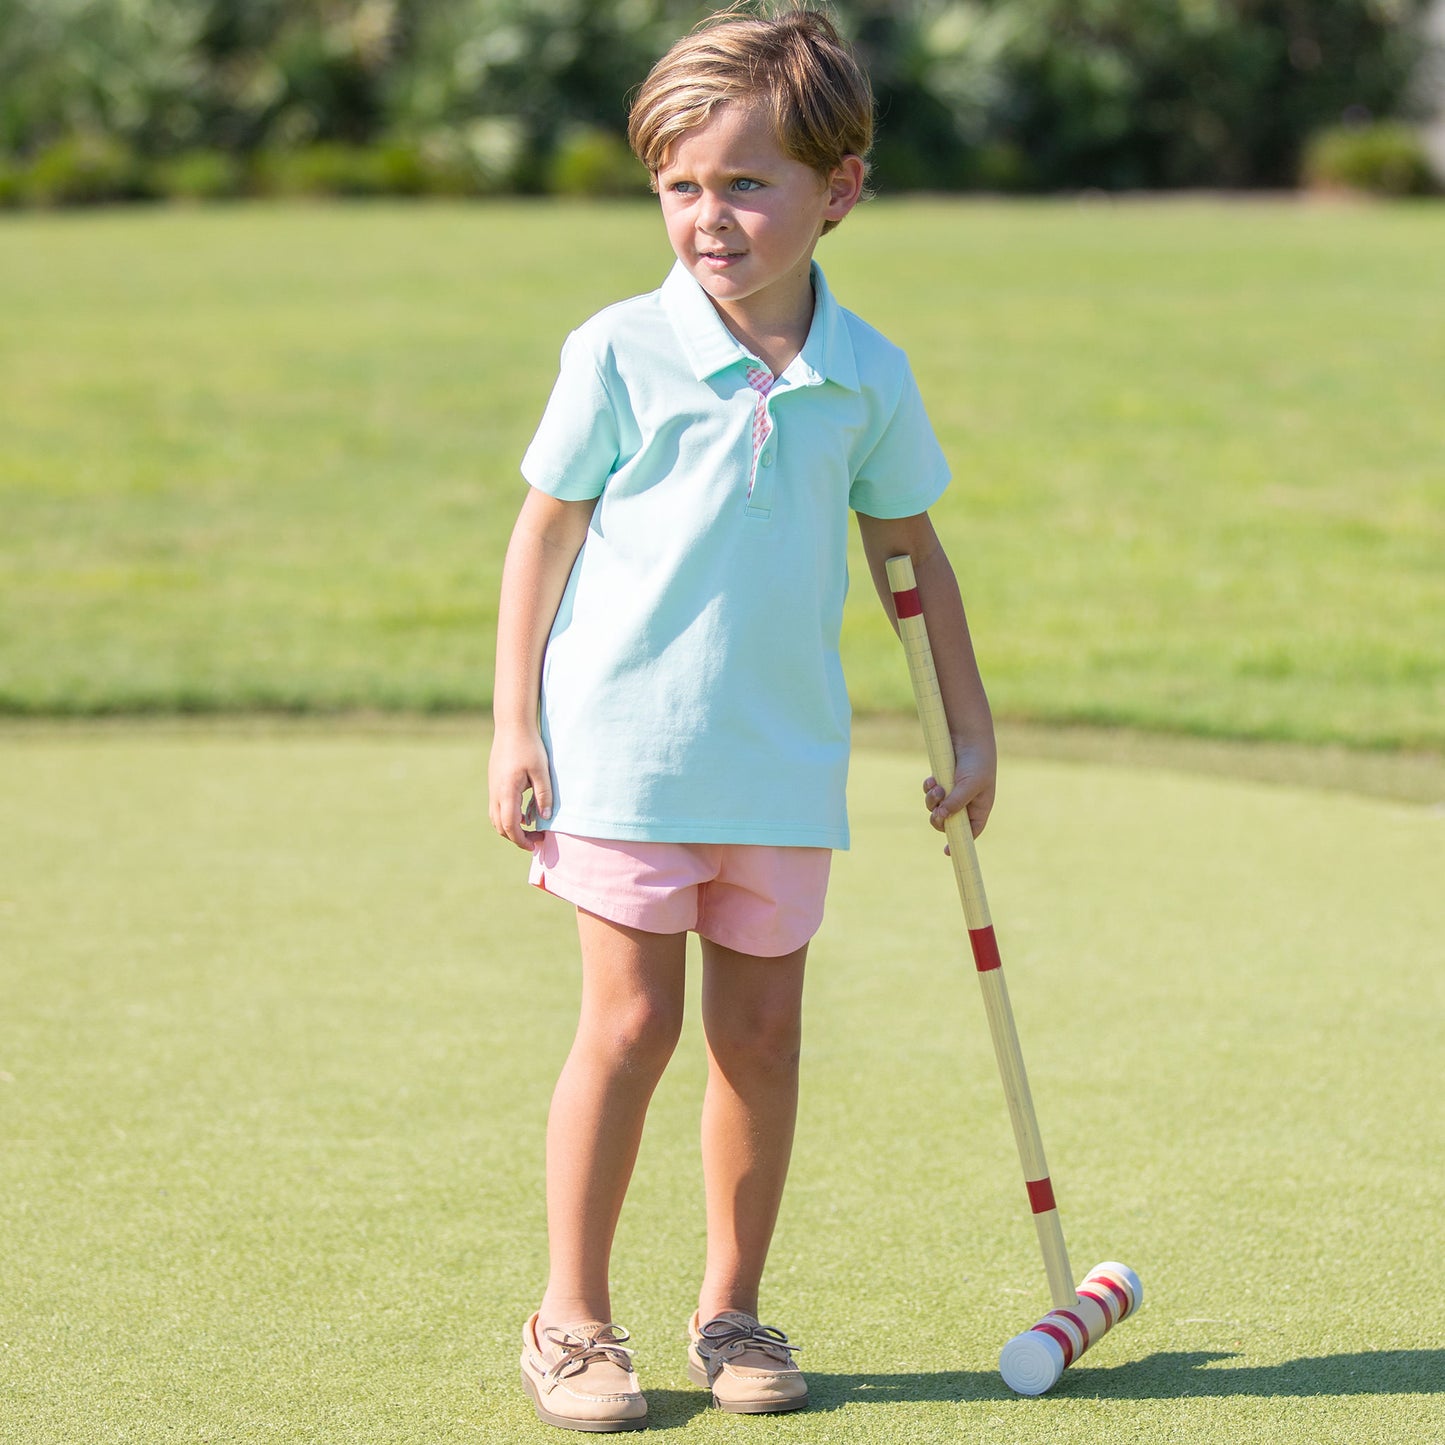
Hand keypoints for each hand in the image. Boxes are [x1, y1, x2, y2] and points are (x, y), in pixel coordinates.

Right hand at [488, 725, 553, 849]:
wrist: (512, 726)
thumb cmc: (529, 746)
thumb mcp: (542, 771)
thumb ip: (544, 795)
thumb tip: (545, 818)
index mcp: (506, 792)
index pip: (510, 826)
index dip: (522, 840)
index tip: (535, 845)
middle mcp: (495, 792)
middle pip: (500, 826)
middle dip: (517, 838)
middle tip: (537, 839)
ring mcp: (492, 787)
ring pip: (496, 818)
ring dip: (510, 828)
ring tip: (530, 828)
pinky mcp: (494, 782)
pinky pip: (496, 807)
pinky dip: (507, 816)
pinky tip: (523, 811)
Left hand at [922, 739, 995, 843]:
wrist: (968, 736)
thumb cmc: (977, 762)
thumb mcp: (970, 784)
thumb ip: (957, 802)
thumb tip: (942, 818)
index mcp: (979, 808)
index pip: (970, 832)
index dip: (959, 842)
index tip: (947, 851)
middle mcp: (966, 803)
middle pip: (947, 822)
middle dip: (939, 816)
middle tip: (937, 808)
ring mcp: (952, 793)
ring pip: (935, 807)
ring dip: (932, 800)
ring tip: (936, 786)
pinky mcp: (942, 782)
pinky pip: (930, 793)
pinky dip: (928, 788)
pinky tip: (932, 779)